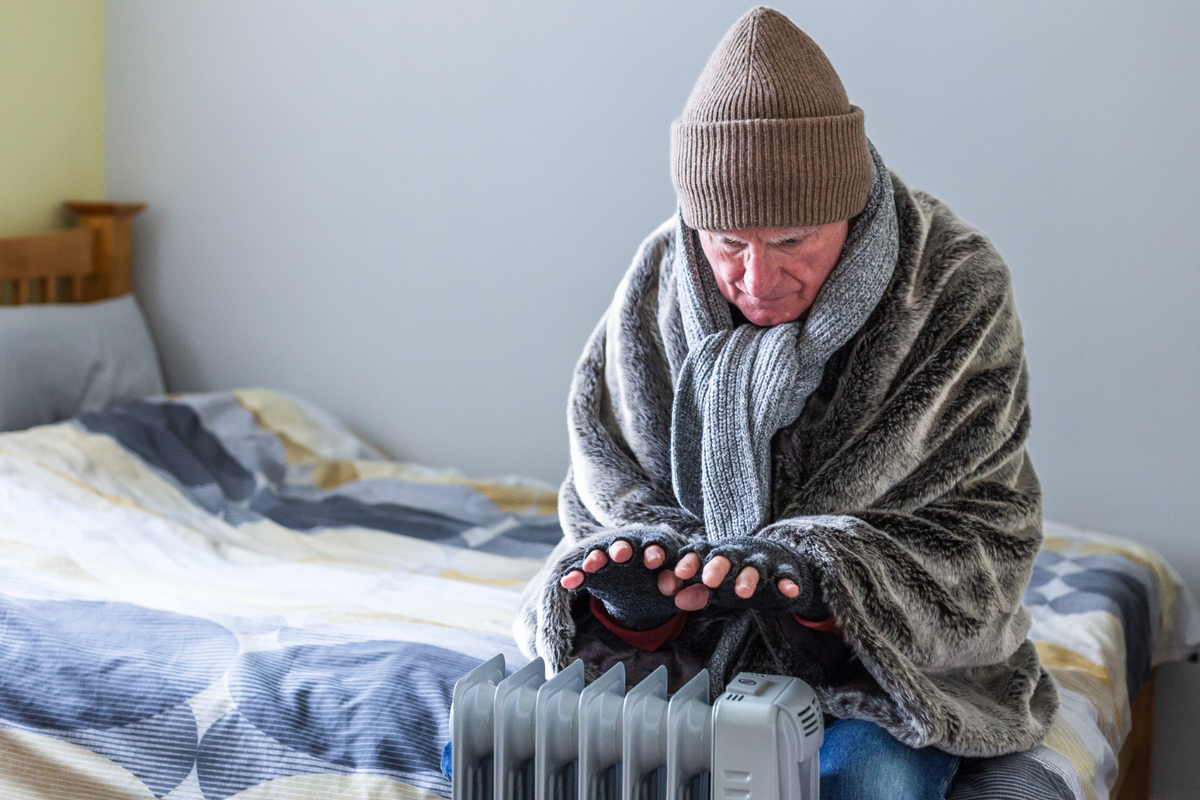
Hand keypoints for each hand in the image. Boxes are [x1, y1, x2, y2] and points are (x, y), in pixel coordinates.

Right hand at [560, 540, 665, 588]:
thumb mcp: (674, 588)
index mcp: (654, 549)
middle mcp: (630, 549)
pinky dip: (576, 576)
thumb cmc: (662, 584)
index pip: (656, 546)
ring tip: (590, 565)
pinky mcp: (594, 571)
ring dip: (597, 556)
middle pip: (625, 545)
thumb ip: (676, 586)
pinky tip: (568, 581)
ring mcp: (609, 558)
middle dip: (622, 548)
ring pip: (602, 553)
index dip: (654, 552)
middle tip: (620, 555)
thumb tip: (671, 587)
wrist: (642, 591)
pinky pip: (582, 571)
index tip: (653, 562)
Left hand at [660, 552, 800, 610]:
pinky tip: (790, 590)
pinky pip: (785, 575)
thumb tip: (678, 600)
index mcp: (716, 555)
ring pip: (754, 568)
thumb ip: (696, 592)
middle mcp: (738, 554)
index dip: (690, 563)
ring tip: (743, 592)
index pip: (699, 554)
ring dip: (748, 579)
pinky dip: (787, 582)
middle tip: (709, 580)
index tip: (680, 574)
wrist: (773, 558)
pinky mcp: (783, 569)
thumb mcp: (715, 585)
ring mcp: (761, 561)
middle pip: (726, 557)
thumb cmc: (735, 573)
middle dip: (717, 567)